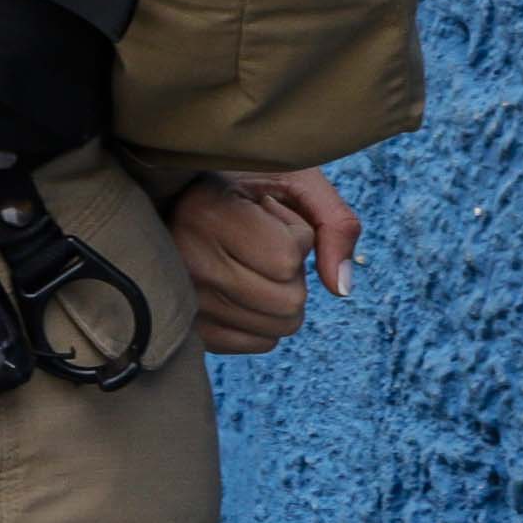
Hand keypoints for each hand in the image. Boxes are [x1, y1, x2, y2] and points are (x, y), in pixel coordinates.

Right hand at [167, 167, 360, 355]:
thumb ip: (334, 222)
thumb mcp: (295, 179)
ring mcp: (185, 301)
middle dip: (293, 271)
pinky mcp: (192, 328)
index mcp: (204, 213)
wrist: (182, 197)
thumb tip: (341, 288)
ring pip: (278, 328)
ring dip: (282, 295)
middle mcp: (186, 262)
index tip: (265, 209)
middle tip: (261, 240)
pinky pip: (261, 343)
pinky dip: (268, 318)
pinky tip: (244, 287)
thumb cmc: (246, 182)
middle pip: (288, 302)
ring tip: (251, 261)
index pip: (287, 259)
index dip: (297, 233)